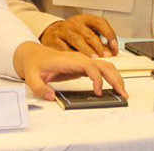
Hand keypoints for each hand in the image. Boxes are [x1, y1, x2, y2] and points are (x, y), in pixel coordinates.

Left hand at [12, 41, 126, 101]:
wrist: (33, 55)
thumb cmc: (34, 64)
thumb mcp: (31, 77)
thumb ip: (39, 88)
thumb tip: (51, 97)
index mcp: (67, 60)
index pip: (89, 66)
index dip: (96, 79)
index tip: (98, 92)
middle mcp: (78, 59)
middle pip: (102, 65)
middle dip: (114, 78)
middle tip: (122, 94)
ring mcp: (82, 61)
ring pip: (105, 65)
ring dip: (116, 77)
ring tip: (122, 92)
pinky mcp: (83, 66)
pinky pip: (101, 69)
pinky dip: (111, 77)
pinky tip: (115, 86)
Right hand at [40, 15, 117, 56]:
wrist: (52, 33)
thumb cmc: (74, 34)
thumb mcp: (86, 31)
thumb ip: (98, 40)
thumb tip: (112, 52)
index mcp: (85, 19)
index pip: (100, 22)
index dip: (109, 33)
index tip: (114, 46)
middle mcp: (74, 23)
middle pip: (89, 34)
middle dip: (99, 46)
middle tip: (107, 56)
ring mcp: (63, 31)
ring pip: (77, 40)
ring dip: (88, 51)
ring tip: (95, 60)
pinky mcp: (54, 39)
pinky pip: (64, 48)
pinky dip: (73, 56)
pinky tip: (79, 62)